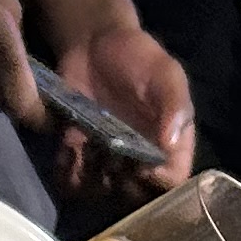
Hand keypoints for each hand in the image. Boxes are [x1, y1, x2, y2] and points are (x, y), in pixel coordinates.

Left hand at [49, 22, 195, 193]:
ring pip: (101, 192)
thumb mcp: (165, 73)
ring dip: (91, 178)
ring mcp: (108, 159)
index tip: (142, 164)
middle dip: (120, 181)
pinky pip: (72, 181)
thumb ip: (173, 104)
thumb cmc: (139, 57)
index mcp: (171, 144)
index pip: (171, 183)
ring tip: (86, 147)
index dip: (157, 182)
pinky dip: (67, 172)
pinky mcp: (80, 154)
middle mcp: (141, 159)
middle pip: (134, 196)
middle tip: (110, 154)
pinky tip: (69, 148)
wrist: (95, 44)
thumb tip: (170, 144)